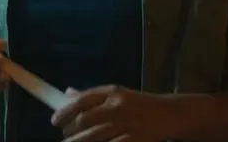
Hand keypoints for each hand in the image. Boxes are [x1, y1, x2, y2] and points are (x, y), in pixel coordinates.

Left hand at [51, 86, 184, 141]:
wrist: (172, 114)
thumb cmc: (140, 105)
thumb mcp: (118, 95)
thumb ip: (93, 97)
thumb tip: (66, 94)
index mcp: (112, 92)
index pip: (81, 101)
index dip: (64, 112)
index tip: (55, 122)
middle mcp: (118, 106)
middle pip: (85, 120)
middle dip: (71, 131)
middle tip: (65, 138)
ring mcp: (128, 124)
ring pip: (95, 136)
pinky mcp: (136, 139)